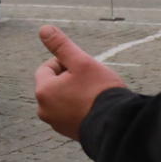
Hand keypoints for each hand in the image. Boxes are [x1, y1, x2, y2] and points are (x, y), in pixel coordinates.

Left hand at [33, 25, 127, 141]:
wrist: (117, 125)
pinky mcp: (68, 132)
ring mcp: (56, 123)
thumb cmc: (99, 91)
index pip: (47, 68)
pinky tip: (96, 107)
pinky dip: (80, 107)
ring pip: (63, 99)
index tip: (82, 66)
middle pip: (54, 84)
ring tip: (94, 94)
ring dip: (75, 93)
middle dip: (70, 78)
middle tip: (90, 80)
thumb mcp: (81, 62)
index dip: (65, 62)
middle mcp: (44, 110)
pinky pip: (71, 113)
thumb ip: (61, 45)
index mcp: (43, 91)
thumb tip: (43, 29)